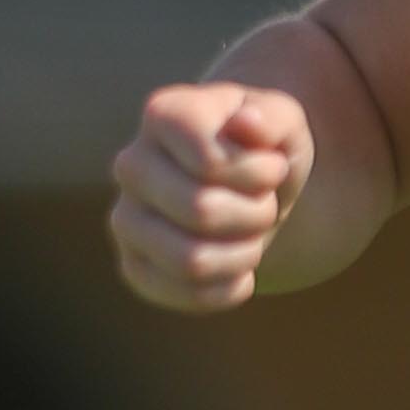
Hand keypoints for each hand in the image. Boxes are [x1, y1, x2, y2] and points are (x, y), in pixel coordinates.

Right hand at [109, 82, 314, 312]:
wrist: (248, 191)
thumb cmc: (263, 149)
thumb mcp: (284, 123)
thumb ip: (274, 117)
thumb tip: (247, 125)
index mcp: (163, 115)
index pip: (210, 161)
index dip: (260, 173)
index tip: (271, 166)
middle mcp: (131, 165)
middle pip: (201, 212)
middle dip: (256, 214)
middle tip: (265, 204)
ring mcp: (126, 219)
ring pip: (191, 260)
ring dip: (245, 254)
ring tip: (253, 235)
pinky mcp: (135, 266)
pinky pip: (186, 295)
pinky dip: (230, 288)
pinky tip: (240, 268)